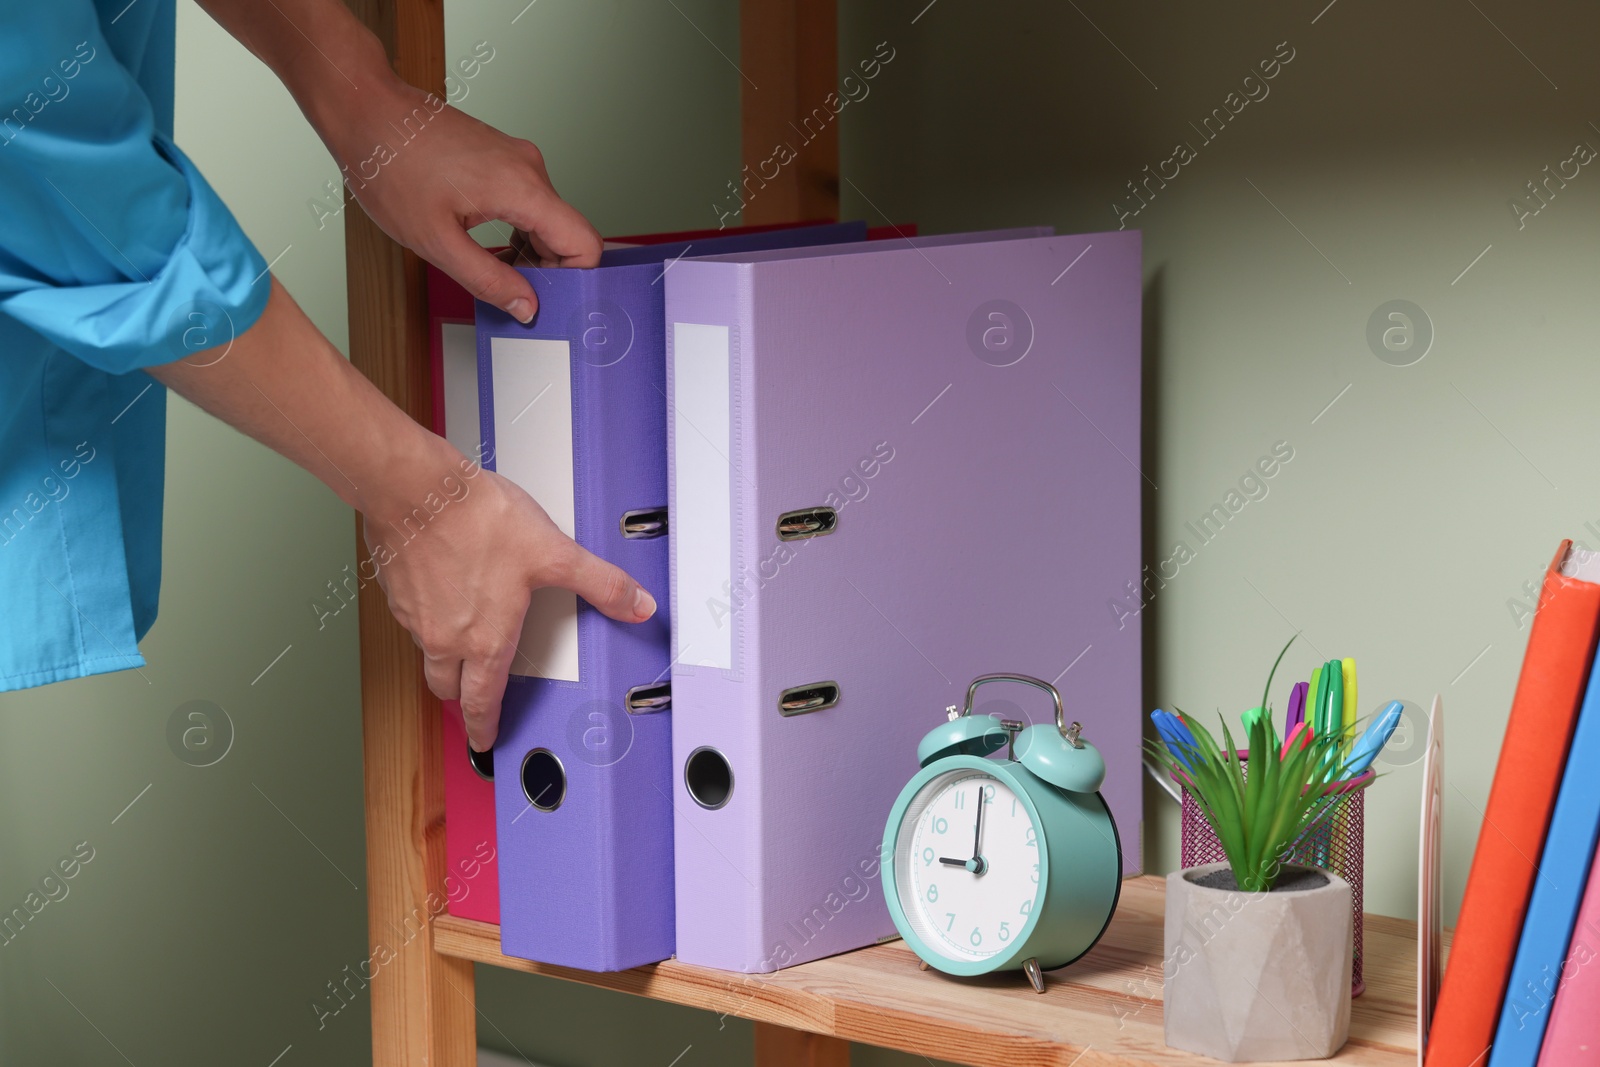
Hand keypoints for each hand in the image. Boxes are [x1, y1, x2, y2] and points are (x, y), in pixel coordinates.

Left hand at [323, 81, 600, 322]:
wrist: (367, 111)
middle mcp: (528, 168)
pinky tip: (481, 240)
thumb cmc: (389, 164)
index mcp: (522, 187)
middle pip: (566, 234)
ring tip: (485, 264)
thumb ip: (487, 280)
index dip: (572, 279)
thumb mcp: (435, 241)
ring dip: (525, 251)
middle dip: (543, 270)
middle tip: (506, 290)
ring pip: (545, 221)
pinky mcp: (503, 158)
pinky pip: (527, 203)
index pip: (585, 244)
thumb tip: (524, 305)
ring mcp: (517, 160)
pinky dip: (514, 230)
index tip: (546, 298)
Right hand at [365, 448, 654, 750]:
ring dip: (443, 657)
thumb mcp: (555, 553)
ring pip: (428, 653)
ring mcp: (415, 616)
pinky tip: (441, 594)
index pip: (483, 701)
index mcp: (485, 640)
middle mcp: (445, 638)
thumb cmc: (479, 522)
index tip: (484, 741)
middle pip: (448, 686)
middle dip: (463, 698)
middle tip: (472, 702)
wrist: (416, 490)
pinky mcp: (397, 591)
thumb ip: (599, 583)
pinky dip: (427, 618)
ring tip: (460, 644)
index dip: (486, 726)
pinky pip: (412, 619)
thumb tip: (637, 605)